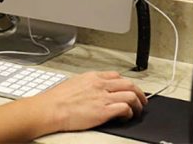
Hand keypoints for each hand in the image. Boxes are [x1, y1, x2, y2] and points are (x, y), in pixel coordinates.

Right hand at [32, 71, 147, 132]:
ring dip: (138, 103)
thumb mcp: (73, 83)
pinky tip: (126, 117)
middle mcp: (100, 84)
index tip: (128, 89)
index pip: (116, 75)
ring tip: (137, 110)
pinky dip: (130, 112)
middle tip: (141, 100)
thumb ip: (87, 85)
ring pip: (131, 94)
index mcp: (92, 77)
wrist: (51, 108)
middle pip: (128, 83)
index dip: (126, 83)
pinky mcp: (104, 110)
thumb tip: (92, 90)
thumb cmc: (56, 99)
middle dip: (139, 92)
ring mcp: (103, 97)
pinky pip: (125, 108)